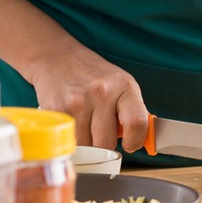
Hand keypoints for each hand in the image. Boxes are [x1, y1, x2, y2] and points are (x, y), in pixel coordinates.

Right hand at [29, 47, 149, 151]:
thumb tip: (144, 139)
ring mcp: (78, 102)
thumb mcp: (121, 85)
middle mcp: (102, 93)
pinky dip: (70, 137)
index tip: (130, 144)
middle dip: (104, 143)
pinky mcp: (57, 110)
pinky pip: (68, 140)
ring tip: (83, 123)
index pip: (136, 123)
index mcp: (125, 86)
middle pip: (107, 142)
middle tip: (99, 130)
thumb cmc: (92, 74)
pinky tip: (71, 122)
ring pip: (86, 146)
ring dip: (85, 141)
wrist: (56, 56)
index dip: (135, 141)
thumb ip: (133, 111)